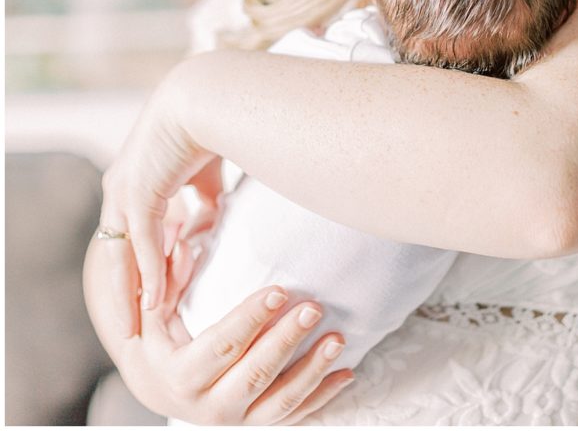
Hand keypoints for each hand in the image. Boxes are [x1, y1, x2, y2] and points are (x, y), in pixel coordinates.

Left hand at [99, 75, 214, 328]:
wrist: (208, 98)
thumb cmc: (211, 127)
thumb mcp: (205, 176)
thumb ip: (203, 203)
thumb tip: (206, 227)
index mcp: (135, 181)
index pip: (133, 236)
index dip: (142, 267)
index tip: (152, 296)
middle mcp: (121, 188)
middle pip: (118, 253)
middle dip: (125, 291)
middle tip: (132, 327)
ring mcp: (125, 191)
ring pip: (123, 256)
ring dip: (130, 294)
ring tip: (137, 328)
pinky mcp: (138, 194)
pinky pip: (143, 245)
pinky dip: (150, 275)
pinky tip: (156, 302)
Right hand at [119, 278, 353, 424]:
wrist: (158, 388)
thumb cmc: (156, 338)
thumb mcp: (152, 310)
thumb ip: (166, 279)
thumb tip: (183, 243)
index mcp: (182, 375)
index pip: (223, 345)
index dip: (252, 318)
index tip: (279, 290)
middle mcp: (209, 406)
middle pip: (256, 374)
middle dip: (287, 340)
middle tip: (314, 307)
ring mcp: (235, 420)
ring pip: (280, 402)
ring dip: (313, 371)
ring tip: (337, 339)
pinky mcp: (254, 424)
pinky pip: (292, 416)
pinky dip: (321, 396)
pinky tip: (346, 373)